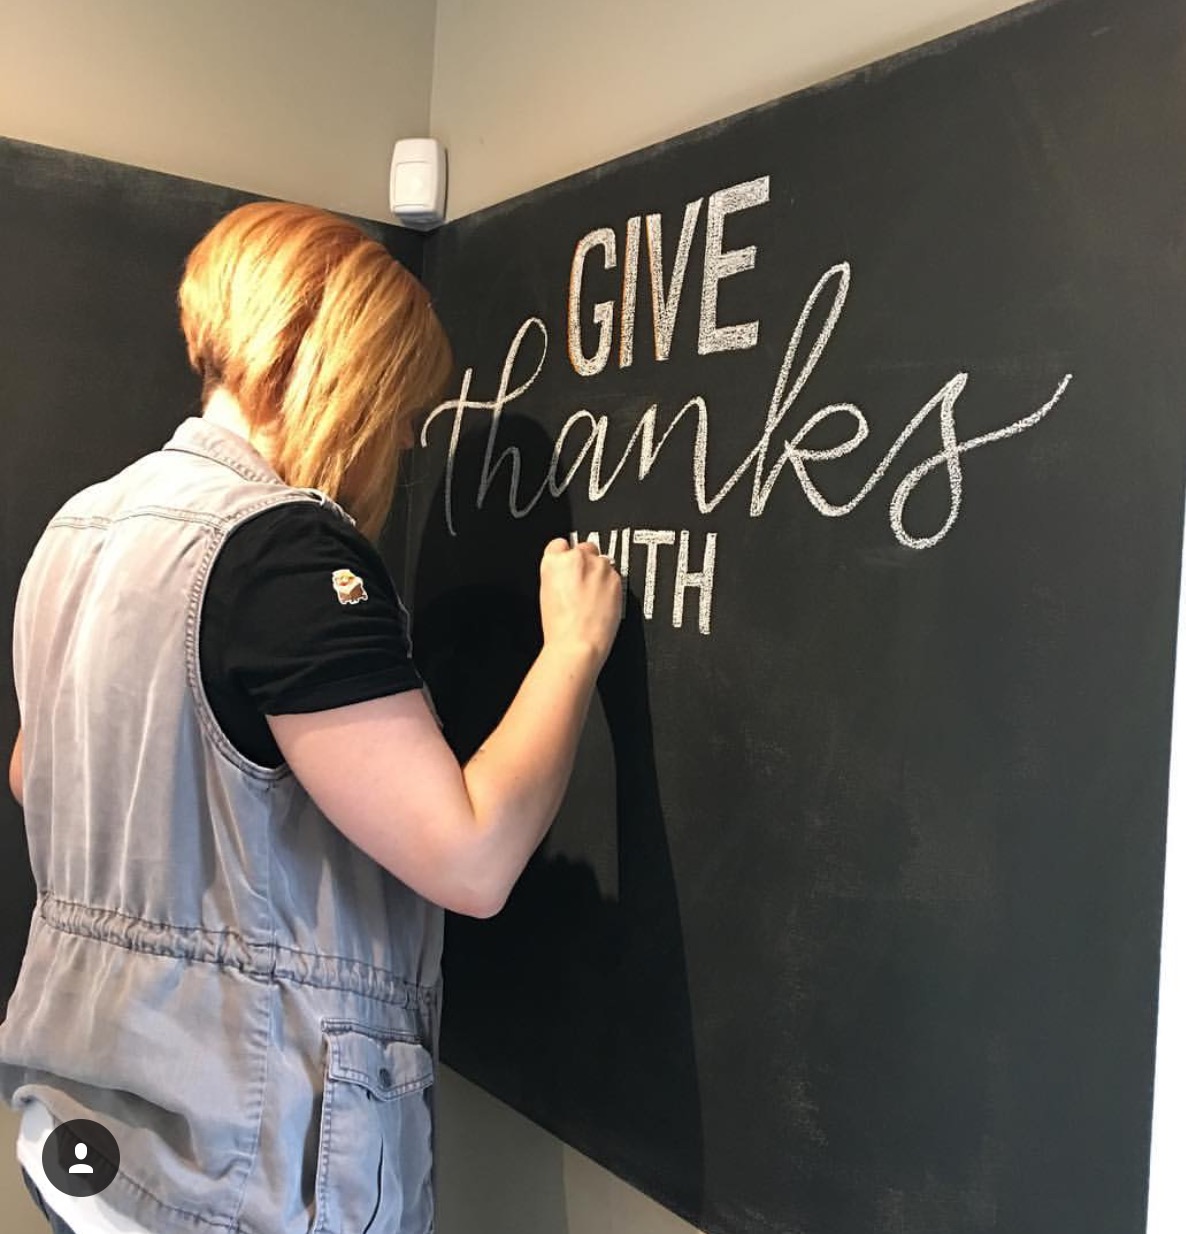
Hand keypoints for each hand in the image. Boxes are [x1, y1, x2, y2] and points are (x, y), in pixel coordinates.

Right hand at [539, 538, 622, 664]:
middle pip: (583, 548)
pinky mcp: (617, 578)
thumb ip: (557, 574)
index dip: (563, 557)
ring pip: (602, 560)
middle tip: (581, 585)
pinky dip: (610, 585)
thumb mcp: (547, 592)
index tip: (567, 568)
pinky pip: (614, 575)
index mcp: (554, 561)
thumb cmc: (560, 627)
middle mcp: (578, 558)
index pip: (559, 544)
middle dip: (584, 562)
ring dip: (598, 573)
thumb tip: (566, 573)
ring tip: (591, 597)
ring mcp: (600, 567)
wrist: (578, 644)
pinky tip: (601, 602)